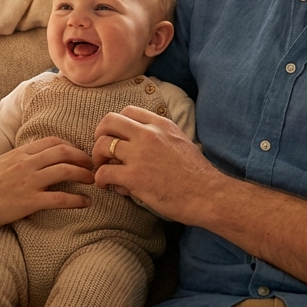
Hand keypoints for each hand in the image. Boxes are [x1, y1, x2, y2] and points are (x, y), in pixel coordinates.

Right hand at [0, 137, 95, 228]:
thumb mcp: (1, 163)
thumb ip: (20, 159)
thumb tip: (36, 161)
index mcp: (20, 153)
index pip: (52, 141)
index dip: (70, 146)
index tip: (78, 154)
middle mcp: (26, 163)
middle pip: (63, 152)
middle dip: (82, 157)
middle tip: (91, 165)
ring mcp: (29, 182)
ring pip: (65, 171)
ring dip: (83, 175)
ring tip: (92, 180)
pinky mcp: (30, 201)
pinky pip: (60, 198)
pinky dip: (77, 200)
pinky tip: (86, 202)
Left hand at [92, 105, 220, 222]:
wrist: (208, 195)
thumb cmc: (197, 174)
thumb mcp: (181, 142)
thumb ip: (160, 137)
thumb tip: (140, 145)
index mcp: (161, 124)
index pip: (128, 111)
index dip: (116, 124)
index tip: (116, 138)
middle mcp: (148, 134)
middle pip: (109, 121)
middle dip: (99, 135)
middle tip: (102, 151)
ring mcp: (140, 155)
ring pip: (102, 145)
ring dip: (97, 158)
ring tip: (103, 170)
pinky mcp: (134, 177)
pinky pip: (104, 172)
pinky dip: (101, 179)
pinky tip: (107, 185)